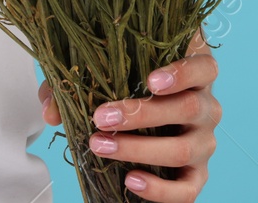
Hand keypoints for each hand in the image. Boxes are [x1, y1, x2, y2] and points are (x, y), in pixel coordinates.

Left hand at [36, 27, 220, 200]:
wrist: (146, 120)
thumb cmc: (128, 88)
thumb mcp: (106, 74)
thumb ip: (77, 84)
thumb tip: (51, 111)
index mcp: (193, 75)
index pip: (204, 68)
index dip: (182, 73)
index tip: (150, 81)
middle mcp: (206, 108)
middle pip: (187, 108)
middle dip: (141, 114)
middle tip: (101, 117)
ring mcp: (204, 143)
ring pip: (183, 149)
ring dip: (139, 149)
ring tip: (102, 146)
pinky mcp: (197, 174)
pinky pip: (187, 189)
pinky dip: (160, 188)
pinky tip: (131, 180)